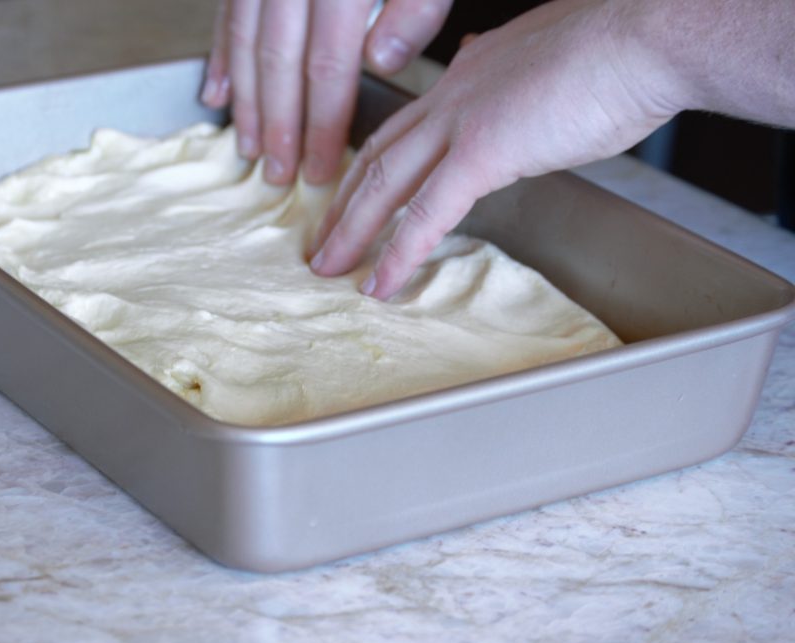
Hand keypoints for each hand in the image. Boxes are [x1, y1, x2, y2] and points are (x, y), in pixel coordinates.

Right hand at [201, 0, 453, 185]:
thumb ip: (414, 4)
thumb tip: (379, 62)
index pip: (326, 63)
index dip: (323, 121)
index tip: (324, 166)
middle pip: (277, 61)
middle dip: (278, 126)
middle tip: (279, 175)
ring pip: (243, 40)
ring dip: (244, 100)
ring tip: (246, 147)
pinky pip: (226, 11)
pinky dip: (219, 53)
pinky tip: (214, 90)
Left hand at [310, 0, 680, 299]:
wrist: (647, 35)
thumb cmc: (620, 51)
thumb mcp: (551, 63)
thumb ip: (519, 84)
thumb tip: (513, 96)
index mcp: (468, 72)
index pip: (405, 124)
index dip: (373, 164)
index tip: (354, 194)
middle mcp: (452, 92)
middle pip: (378, 155)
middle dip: (343, 202)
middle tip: (321, 239)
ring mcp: (462, 120)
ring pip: (385, 183)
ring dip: (351, 230)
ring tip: (328, 267)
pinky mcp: (482, 150)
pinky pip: (428, 213)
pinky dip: (399, 252)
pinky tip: (381, 281)